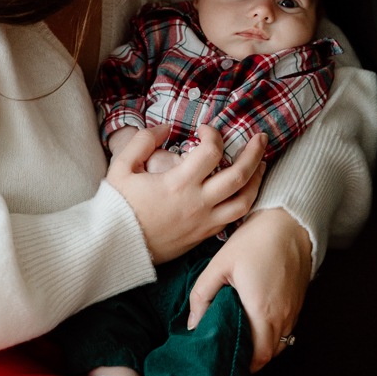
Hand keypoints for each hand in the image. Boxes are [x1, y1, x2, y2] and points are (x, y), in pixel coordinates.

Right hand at [106, 124, 265, 263]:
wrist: (115, 247)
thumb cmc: (117, 207)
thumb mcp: (120, 168)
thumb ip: (142, 142)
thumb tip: (164, 128)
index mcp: (178, 183)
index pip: (212, 152)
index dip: (213, 134)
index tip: (205, 129)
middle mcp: (197, 203)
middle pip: (239, 176)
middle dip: (255, 153)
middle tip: (260, 138)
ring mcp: (204, 222)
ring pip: (245, 201)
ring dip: (257, 180)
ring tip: (261, 165)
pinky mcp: (203, 236)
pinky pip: (234, 219)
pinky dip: (245, 202)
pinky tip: (245, 190)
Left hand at [187, 208, 311, 370]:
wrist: (289, 222)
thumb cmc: (254, 241)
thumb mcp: (220, 265)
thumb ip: (202, 296)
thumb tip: (193, 325)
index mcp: (262, 311)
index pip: (257, 357)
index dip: (242, 364)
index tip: (225, 361)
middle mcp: (282, 316)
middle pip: (269, 355)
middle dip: (251, 359)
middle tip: (230, 352)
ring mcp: (294, 310)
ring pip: (280, 343)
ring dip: (263, 346)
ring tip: (242, 339)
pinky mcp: (299, 301)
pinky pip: (287, 328)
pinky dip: (273, 333)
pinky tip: (257, 322)